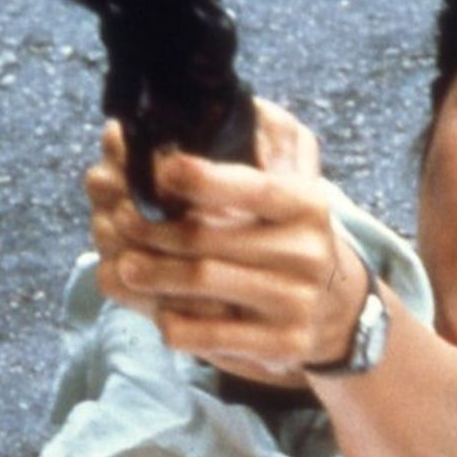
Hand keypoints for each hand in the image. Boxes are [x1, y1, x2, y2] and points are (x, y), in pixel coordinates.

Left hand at [85, 100, 368, 383]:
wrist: (337, 312)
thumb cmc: (290, 240)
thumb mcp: (288, 193)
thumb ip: (255, 157)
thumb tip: (218, 111)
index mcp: (307, 205)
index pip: (250, 187)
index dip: (201, 177)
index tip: (158, 167)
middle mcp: (307, 253)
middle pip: (209, 238)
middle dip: (154, 228)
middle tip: (119, 219)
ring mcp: (297, 302)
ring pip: (204, 283)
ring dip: (154, 273)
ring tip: (125, 264)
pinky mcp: (284, 345)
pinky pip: (211, 334)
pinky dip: (176, 321)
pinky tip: (159, 310)